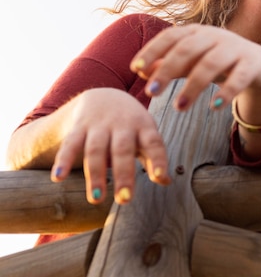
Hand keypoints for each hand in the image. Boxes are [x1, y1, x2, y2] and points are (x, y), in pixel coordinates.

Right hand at [51, 88, 170, 204]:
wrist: (103, 95)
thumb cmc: (130, 124)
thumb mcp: (145, 134)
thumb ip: (153, 157)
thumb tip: (167, 182)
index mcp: (144, 125)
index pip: (153, 143)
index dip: (157, 159)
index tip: (159, 177)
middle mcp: (122, 124)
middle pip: (122, 150)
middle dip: (123, 175)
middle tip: (125, 200)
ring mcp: (99, 125)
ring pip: (96, 150)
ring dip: (95, 175)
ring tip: (96, 200)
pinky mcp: (78, 126)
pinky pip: (70, 143)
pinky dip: (63, 159)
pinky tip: (58, 177)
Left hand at [130, 24, 260, 109]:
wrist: (259, 64)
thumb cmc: (218, 61)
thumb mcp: (192, 62)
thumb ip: (168, 65)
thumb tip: (141, 71)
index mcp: (197, 32)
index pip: (171, 36)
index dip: (152, 51)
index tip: (136, 70)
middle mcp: (215, 36)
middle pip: (188, 49)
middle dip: (167, 70)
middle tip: (151, 92)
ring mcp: (235, 48)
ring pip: (211, 64)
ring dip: (193, 86)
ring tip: (179, 107)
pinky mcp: (253, 64)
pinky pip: (239, 78)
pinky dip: (227, 92)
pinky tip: (214, 107)